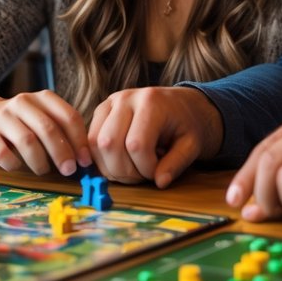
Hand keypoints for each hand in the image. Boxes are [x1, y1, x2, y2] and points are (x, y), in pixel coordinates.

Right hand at [0, 90, 88, 175]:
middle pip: (48, 128)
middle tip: (68, 170)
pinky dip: (14, 164)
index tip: (85, 161)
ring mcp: (2, 116)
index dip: (80, 140)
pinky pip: (3, 153)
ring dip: (39, 161)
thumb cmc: (21, 122)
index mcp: (43, 98)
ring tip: (43, 171)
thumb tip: (84, 160)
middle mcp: (23, 102)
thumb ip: (62, 132)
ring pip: (27, 141)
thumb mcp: (42, 118)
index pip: (68, 116)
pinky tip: (18, 167)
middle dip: (62, 153)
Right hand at [87, 86, 222, 187]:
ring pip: (95, 144)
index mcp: (152, 102)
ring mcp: (110, 102)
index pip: (136, 145)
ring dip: (110, 167)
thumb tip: (160, 182)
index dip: (145, 168)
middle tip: (143, 175)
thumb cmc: (187, 125)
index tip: (157, 173)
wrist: (181, 105)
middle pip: (109, 144)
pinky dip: (102, 160)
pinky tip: (121, 163)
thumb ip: (177, 163)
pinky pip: (90, 141)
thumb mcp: (192, 145)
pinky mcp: (101, 110)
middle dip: (124, 171)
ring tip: (133, 169)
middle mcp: (126, 98)